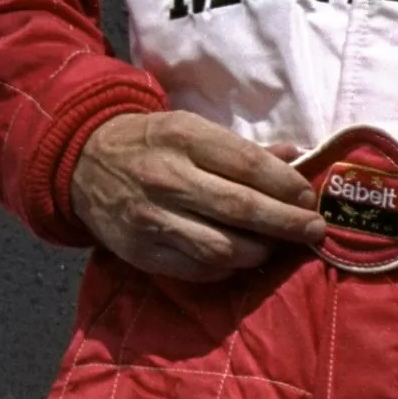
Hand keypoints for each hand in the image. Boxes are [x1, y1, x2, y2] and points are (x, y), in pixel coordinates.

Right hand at [71, 110, 324, 281]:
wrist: (82, 161)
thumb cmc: (151, 142)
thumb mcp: (192, 128)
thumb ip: (243, 150)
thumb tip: (298, 161)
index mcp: (183, 137)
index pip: (248, 165)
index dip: (287, 185)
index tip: (308, 198)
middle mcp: (166, 178)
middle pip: (241, 209)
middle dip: (287, 223)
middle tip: (314, 230)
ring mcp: (152, 218)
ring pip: (222, 248)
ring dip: (259, 251)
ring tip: (274, 246)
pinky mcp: (142, 251)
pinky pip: (198, 270)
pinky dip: (226, 268)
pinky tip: (238, 257)